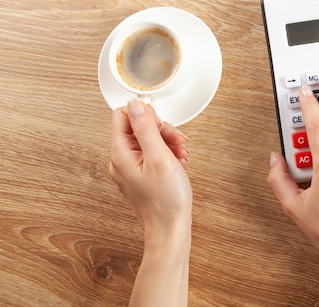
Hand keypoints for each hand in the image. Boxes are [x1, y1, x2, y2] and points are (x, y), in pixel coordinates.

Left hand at [109, 100, 191, 234]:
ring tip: (181, 154)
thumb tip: (135, 104)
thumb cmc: (165, 200)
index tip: (162, 126)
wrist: (170, 229)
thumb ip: (146, 128)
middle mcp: (121, 159)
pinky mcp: (141, 175)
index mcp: (120, 153)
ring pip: (148, 140)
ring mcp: (131, 168)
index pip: (123, 115)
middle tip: (177, 141)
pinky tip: (178, 161)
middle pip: (138, 127)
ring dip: (168, 142)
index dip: (145, 115)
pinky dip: (167, 154)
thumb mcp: (159, 157)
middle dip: (162, 130)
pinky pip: (152, 154)